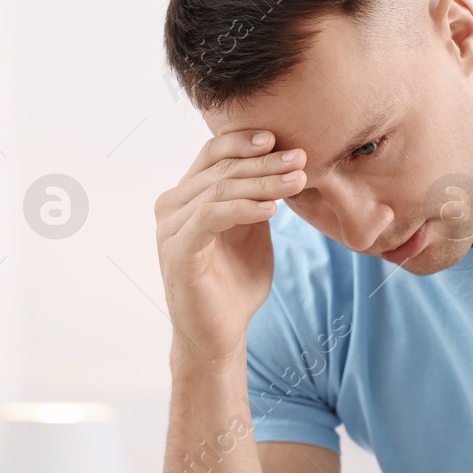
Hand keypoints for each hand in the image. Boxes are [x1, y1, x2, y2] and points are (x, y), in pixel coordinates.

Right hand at [155, 129, 308, 364]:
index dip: (244, 141)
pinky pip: (211, 217)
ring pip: (219, 190)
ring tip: (297, 180)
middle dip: (264, 162)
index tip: (279, 137)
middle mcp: (172, 207)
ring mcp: (171, 229)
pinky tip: (272, 209)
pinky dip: (244, 208)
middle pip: (220, 169)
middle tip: (301, 157)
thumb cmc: (235, 284)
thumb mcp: (252, 231)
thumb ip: (256, 198)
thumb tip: (281, 162)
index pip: (212, 154)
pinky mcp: (178, 252)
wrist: (220, 334)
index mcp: (186, 197)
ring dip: (263, 182)